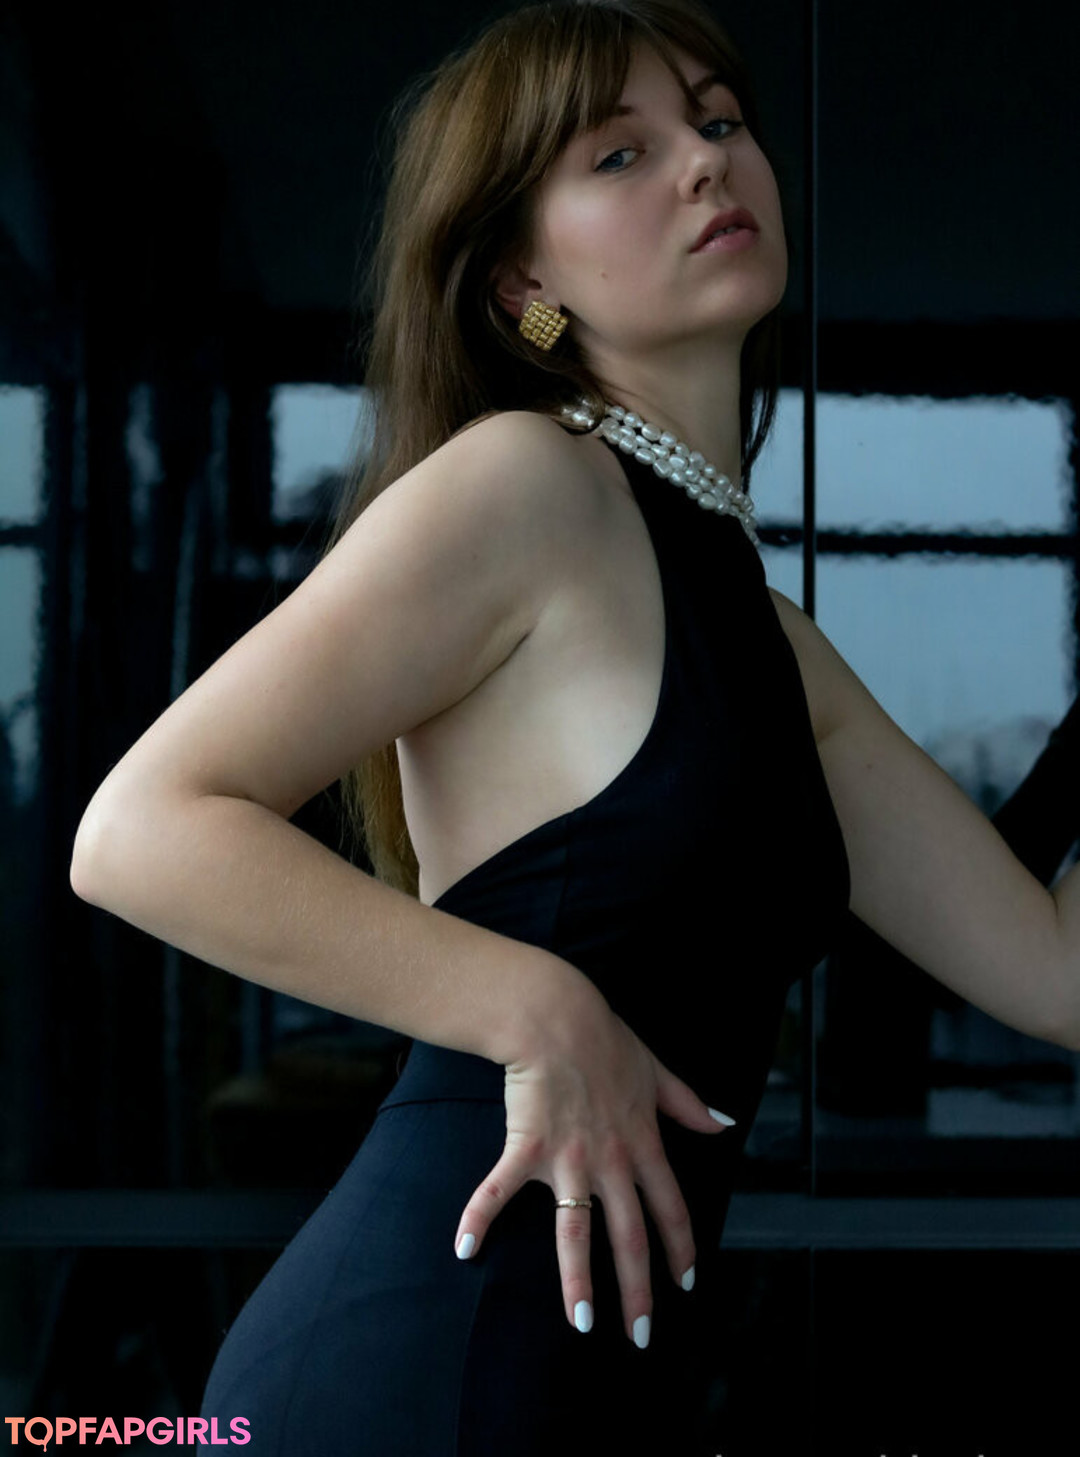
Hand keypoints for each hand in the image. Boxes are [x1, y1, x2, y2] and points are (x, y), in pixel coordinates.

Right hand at [451, 982, 735, 1345]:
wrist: (555, 1016)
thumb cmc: (605, 1039)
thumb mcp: (657, 1070)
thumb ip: (689, 1104)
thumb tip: (724, 1122)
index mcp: (643, 1143)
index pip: (671, 1207)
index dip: (681, 1249)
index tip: (686, 1284)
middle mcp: (610, 1161)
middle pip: (629, 1236)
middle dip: (638, 1291)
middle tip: (640, 1336)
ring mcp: (567, 1159)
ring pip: (575, 1232)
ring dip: (578, 1281)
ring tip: (581, 1324)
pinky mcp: (526, 1148)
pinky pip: (498, 1190)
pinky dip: (479, 1218)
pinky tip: (464, 1249)